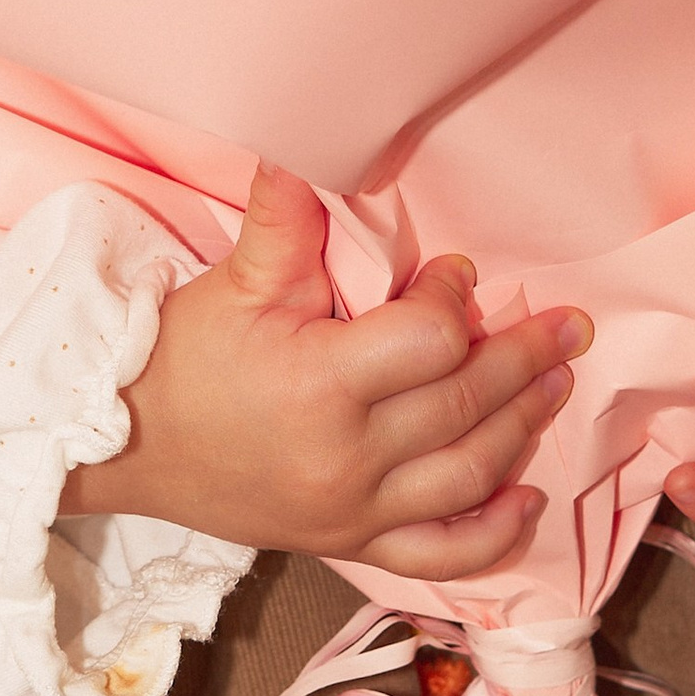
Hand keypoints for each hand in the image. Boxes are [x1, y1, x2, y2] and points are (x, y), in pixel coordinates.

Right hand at [62, 164, 587, 582]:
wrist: (126, 444)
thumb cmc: (182, 358)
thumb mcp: (235, 280)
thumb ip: (284, 216)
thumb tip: (307, 138)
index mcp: (318, 384)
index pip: (429, 341)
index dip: (458, 301)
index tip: (458, 274)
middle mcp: (344, 458)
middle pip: (464, 407)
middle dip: (525, 360)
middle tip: (568, 327)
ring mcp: (350, 510)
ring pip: (467, 476)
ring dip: (524, 429)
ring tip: (556, 386)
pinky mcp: (347, 543)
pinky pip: (440, 557)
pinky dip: (493, 535)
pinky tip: (528, 497)